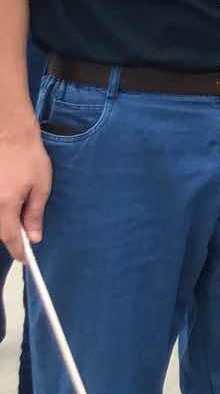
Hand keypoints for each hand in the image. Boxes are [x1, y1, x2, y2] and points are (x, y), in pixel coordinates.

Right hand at [0, 124, 50, 262]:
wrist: (8, 133)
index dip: (18, 251)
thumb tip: (33, 237)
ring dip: (4, 222)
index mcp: (5, 204)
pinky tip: (9, 199)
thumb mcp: (41, 186)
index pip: (10, 238)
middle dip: (11, 235)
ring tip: (18, 208)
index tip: (25, 259)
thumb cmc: (28, 157)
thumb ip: (35, 214)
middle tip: (26, 234)